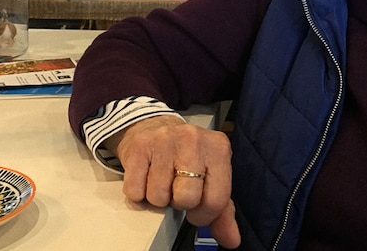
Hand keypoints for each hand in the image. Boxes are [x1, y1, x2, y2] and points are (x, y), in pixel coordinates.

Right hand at [105, 115, 240, 248]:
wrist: (153, 126)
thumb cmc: (186, 156)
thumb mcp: (210, 176)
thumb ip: (223, 209)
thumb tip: (231, 240)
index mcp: (218, 149)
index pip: (216, 199)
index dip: (204, 215)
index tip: (196, 210)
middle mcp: (193, 140)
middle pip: (186, 199)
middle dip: (179, 203)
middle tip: (176, 190)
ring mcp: (165, 140)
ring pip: (158, 197)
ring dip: (157, 197)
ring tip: (161, 180)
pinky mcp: (139, 146)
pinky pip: (135, 190)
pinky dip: (138, 191)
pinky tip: (146, 176)